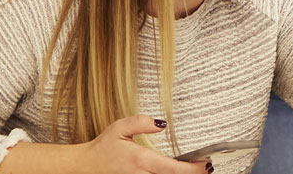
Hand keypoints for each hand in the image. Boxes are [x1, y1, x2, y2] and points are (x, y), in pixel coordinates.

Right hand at [77, 115, 211, 173]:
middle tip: (206, 166)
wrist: (85, 166)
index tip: (206, 162)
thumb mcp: (119, 128)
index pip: (174, 169)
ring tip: (196, 169)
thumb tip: (162, 123)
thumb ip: (141, 122)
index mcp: (141, 160)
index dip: (194, 169)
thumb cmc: (103, 147)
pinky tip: (178, 172)